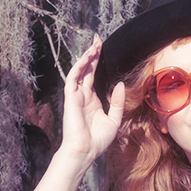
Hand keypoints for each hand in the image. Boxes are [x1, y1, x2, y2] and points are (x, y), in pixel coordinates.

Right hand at [58, 37, 125, 169]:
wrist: (85, 150)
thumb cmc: (98, 140)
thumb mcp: (114, 119)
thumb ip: (117, 102)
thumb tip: (120, 84)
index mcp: (92, 100)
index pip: (93, 76)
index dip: (97, 62)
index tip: (102, 49)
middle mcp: (83, 96)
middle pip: (86, 70)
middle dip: (92, 54)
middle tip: (98, 40)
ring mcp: (76, 96)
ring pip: (79, 71)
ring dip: (86, 57)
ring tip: (94, 45)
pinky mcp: (70, 98)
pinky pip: (72, 78)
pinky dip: (79, 67)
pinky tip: (86, 58)